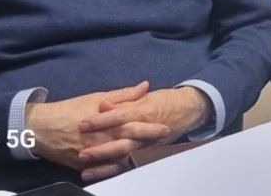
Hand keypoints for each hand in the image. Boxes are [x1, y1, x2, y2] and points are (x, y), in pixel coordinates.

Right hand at [26, 81, 169, 179]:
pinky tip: (130, 166)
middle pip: (128, 143)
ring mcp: (92, 154)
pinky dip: (116, 168)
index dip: (150, 126)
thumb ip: (123, 95)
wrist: (41, 128)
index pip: (131, 124)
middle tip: (164, 140)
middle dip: (148, 142)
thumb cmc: (70, 110)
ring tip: (152, 154)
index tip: (165, 125)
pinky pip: (103, 169)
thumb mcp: (96, 97)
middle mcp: (100, 139)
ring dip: (136, 156)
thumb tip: (144, 86)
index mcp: (104, 121)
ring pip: (118, 158)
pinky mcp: (84, 164)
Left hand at [76, 86, 210, 178]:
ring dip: (104, 163)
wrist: (189, 110)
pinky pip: (129, 165)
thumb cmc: (166, 101)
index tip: (83, 123)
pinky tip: (96, 174)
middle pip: (122, 140)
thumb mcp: (146, 96)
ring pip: (125, 157)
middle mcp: (146, 131)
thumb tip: (104, 104)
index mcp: (145, 112)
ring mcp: (147, 145)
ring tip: (85, 167)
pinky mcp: (148, 154)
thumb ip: (125, 99)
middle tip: (81, 151)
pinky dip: (112, 171)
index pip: (121, 116)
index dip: (102, 120)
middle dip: (101, 147)